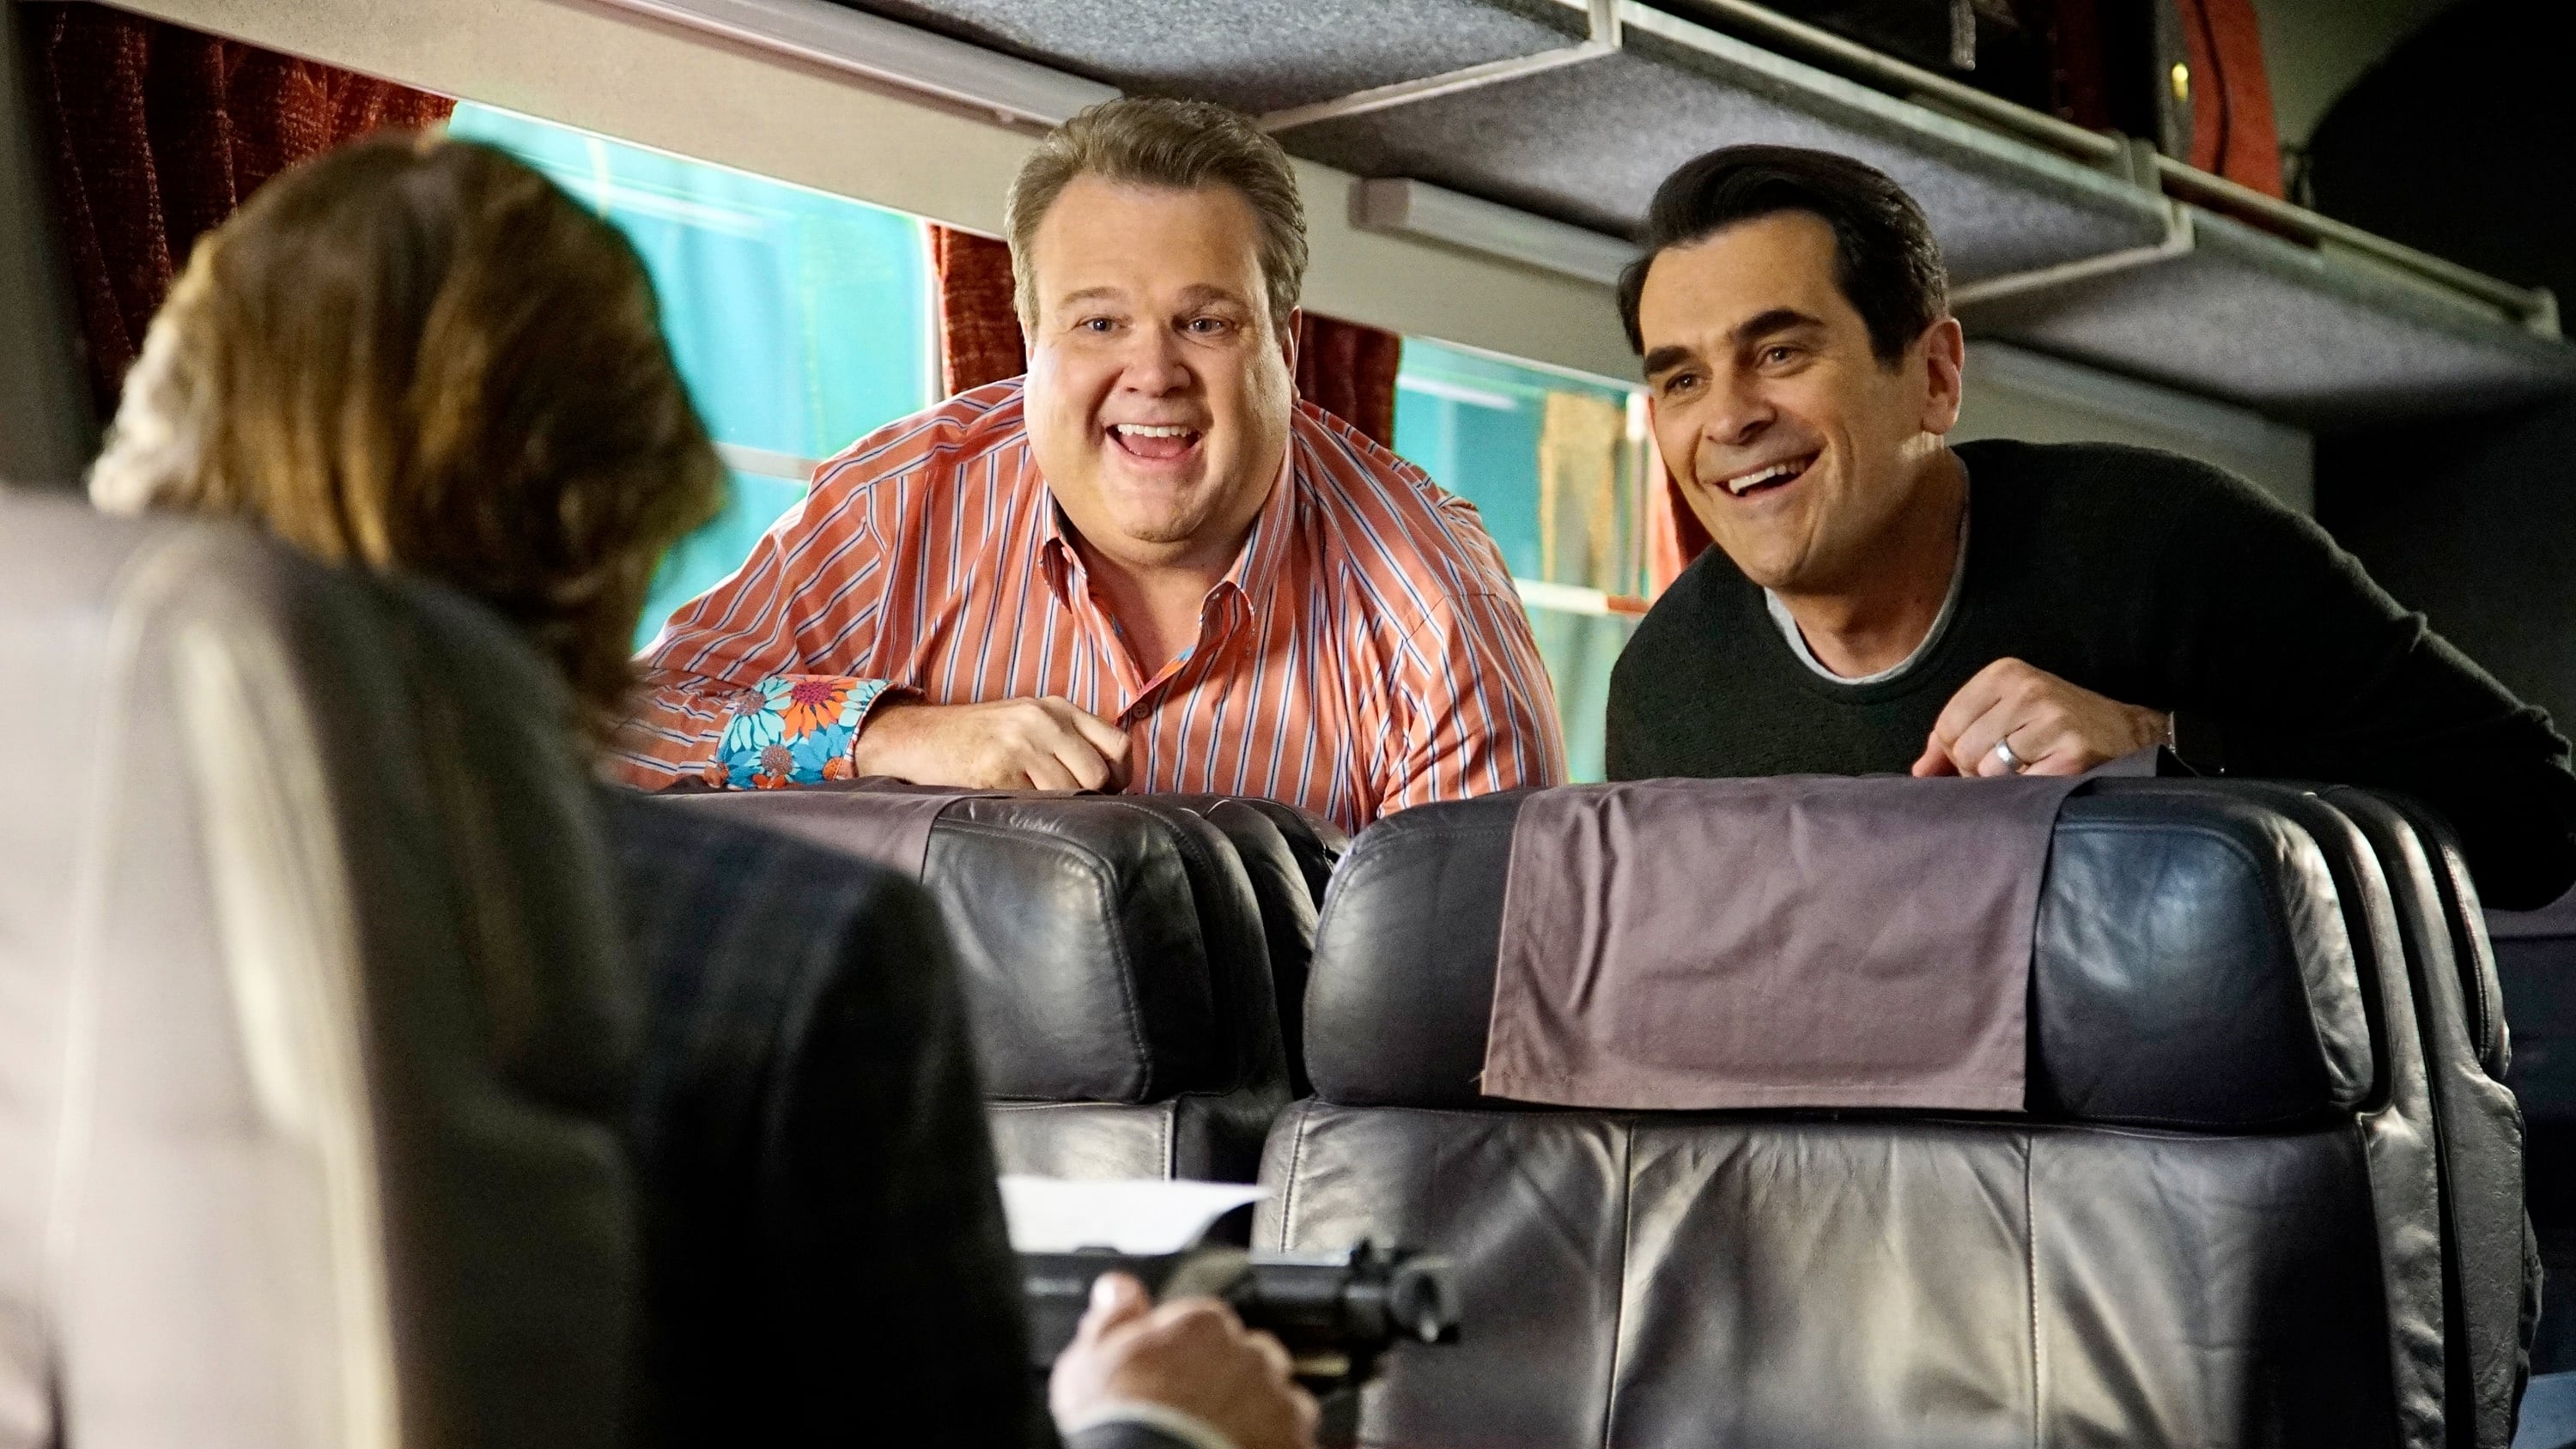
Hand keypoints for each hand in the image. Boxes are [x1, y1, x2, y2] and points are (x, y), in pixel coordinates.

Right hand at [849, 695, 1129, 790]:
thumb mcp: (1027, 721)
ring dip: (1056, 807)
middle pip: (1097, 774)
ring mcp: (1019, 744)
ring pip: (1067, 792)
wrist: (919, 737)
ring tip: (1033, 803)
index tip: (1108, 792)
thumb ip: (1067, 740)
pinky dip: (1028, 812)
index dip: (1121, 776)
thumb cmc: (976, 736)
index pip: (1118, 744)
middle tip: (1069, 806)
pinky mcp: (996, 770)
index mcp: (1057, 708)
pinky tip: (1010, 803)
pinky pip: (1033, 804)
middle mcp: (1043, 721)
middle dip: (1089, 797)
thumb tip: (1110, 780)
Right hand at [1050, 1273, 1318, 1448]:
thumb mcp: (1089, 1361)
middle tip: (1196, 1415)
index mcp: (1202, 1325)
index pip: (1207, 1324)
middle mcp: (1250, 1356)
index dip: (1188, 1355)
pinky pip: (1294, 1440)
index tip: (1173, 1378)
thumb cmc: (1117, 1424)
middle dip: (1230, 1381)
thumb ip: (1112, 1317)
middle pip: (1249, 1361)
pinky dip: (1274, 1446)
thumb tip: (1118, 1288)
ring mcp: (1280, 1403)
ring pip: (1279, 1402)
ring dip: (1258, 1416)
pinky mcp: (1296, 1444)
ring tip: (1220, 1441)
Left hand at [1911, 658, 2167, 777]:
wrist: (2125, 733)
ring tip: (2029, 768)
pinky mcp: (2072, 753)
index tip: (1983, 751)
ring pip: (1988, 770)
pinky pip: (2020, 786)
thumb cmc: (2053, 726)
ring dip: (2003, 782)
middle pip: (1964, 750)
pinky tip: (2046, 775)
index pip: (1947, 726)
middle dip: (1977, 769)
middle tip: (2010, 764)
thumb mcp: (2003, 713)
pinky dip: (2027, 790)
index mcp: (2004, 673)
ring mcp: (2053, 720)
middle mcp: (2028, 690)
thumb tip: (1919, 771)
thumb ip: (1953, 737)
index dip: (1956, 751)